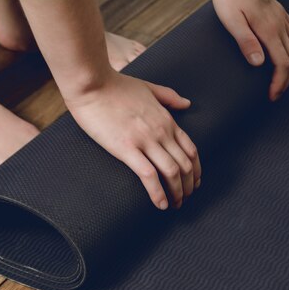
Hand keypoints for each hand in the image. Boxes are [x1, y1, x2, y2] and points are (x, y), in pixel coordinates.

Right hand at [64, 71, 201, 209]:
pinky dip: (158, 193)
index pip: (191, 150)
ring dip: (177, 193)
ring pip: (171, 172)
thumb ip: (169, 97)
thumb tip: (187, 103)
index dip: (196, 170)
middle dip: (188, 186)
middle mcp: (161, 132)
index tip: (194, 183)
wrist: (92, 84)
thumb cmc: (115, 85)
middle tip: (184, 199)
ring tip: (175, 206)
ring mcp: (145, 140)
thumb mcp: (148, 88)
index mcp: (167, 119)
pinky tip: (160, 204)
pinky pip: (149, 176)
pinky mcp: (127, 148)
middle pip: (185, 165)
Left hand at [213, 0, 288, 100]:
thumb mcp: (232, 21)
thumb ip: (245, 41)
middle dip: (287, 81)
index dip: (279, 83)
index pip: (282, 64)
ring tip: (286, 82)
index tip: (272, 95)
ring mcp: (283, 20)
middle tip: (276, 95)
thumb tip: (258, 63)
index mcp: (269, 31)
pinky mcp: (281, 14)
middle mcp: (281, 26)